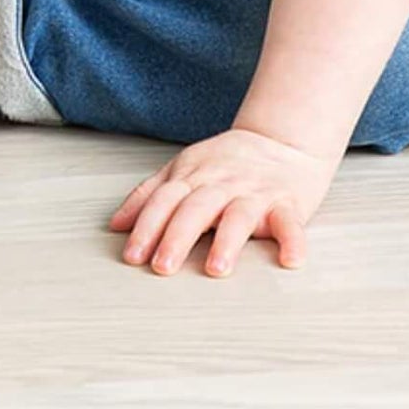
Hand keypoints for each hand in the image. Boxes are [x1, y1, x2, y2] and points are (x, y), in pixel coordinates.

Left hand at [109, 127, 337, 276]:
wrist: (281, 140)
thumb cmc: (228, 162)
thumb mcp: (184, 169)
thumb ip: (150, 194)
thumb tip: (116, 224)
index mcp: (194, 176)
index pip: (165, 200)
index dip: (147, 226)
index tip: (132, 255)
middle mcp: (222, 184)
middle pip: (196, 209)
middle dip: (176, 237)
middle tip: (162, 267)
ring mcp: (255, 193)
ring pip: (239, 216)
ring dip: (226, 242)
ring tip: (215, 268)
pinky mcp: (288, 204)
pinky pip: (290, 222)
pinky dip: (292, 241)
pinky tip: (290, 260)